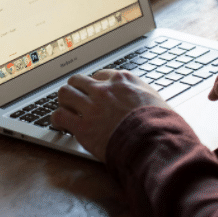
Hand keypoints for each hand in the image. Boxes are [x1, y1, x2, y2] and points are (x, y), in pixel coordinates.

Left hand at [51, 70, 169, 161]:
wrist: (153, 140)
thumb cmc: (160, 123)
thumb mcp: (156, 99)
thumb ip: (143, 95)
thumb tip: (145, 100)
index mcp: (123, 80)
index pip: (100, 75)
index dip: (96, 85)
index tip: (96, 93)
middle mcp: (104, 89)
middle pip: (78, 80)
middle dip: (76, 90)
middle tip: (76, 100)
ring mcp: (92, 106)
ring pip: (64, 93)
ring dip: (64, 101)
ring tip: (65, 110)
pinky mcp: (82, 126)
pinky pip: (59, 116)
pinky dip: (57, 120)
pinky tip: (60, 125)